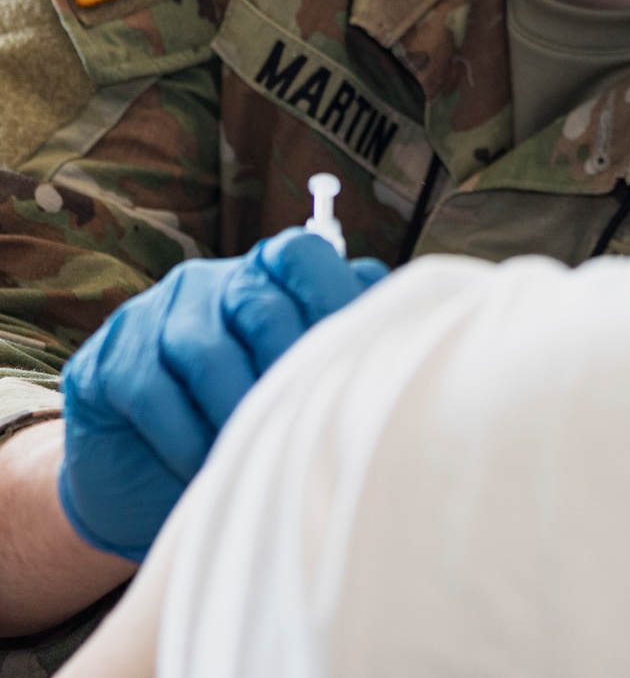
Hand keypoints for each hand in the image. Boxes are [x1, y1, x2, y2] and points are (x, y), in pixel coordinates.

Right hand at [58, 229, 387, 560]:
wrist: (143, 481)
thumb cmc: (243, 425)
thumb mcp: (297, 384)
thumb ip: (345, 346)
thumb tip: (414, 332)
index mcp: (263, 275)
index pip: (303, 254)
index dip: (332, 298)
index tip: (353, 360)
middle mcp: (210, 283)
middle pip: (257, 298)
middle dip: (287, 365)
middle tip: (304, 421)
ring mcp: (154, 315)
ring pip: (203, 346)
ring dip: (234, 409)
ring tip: (255, 454)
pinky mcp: (109, 360)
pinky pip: (151, 389)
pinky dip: (184, 437)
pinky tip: (204, 469)